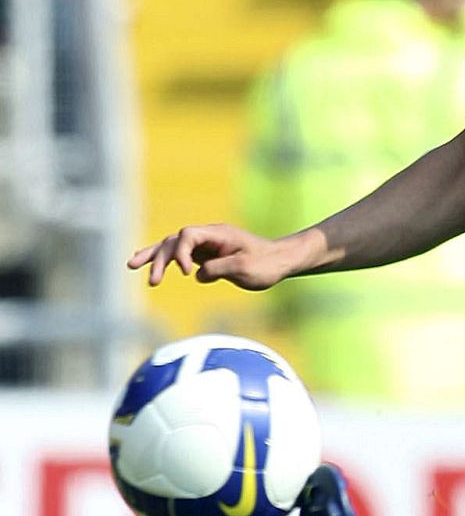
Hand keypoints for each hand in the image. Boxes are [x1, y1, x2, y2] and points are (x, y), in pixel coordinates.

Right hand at [127, 223, 302, 290]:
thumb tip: (197, 274)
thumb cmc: (267, 264)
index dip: (181, 253)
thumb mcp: (245, 267)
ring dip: (154, 257)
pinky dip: (166, 261)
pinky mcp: (207, 255)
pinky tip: (152, 269)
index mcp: (219, 234)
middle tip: (152, 280)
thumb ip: (219, 268)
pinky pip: (181, 256)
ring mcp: (207, 245)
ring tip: (131, 265)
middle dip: (159, 258)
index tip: (188, 273)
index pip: (188, 235)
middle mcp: (210, 236)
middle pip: (176, 241)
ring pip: (173, 246)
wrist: (282, 262)